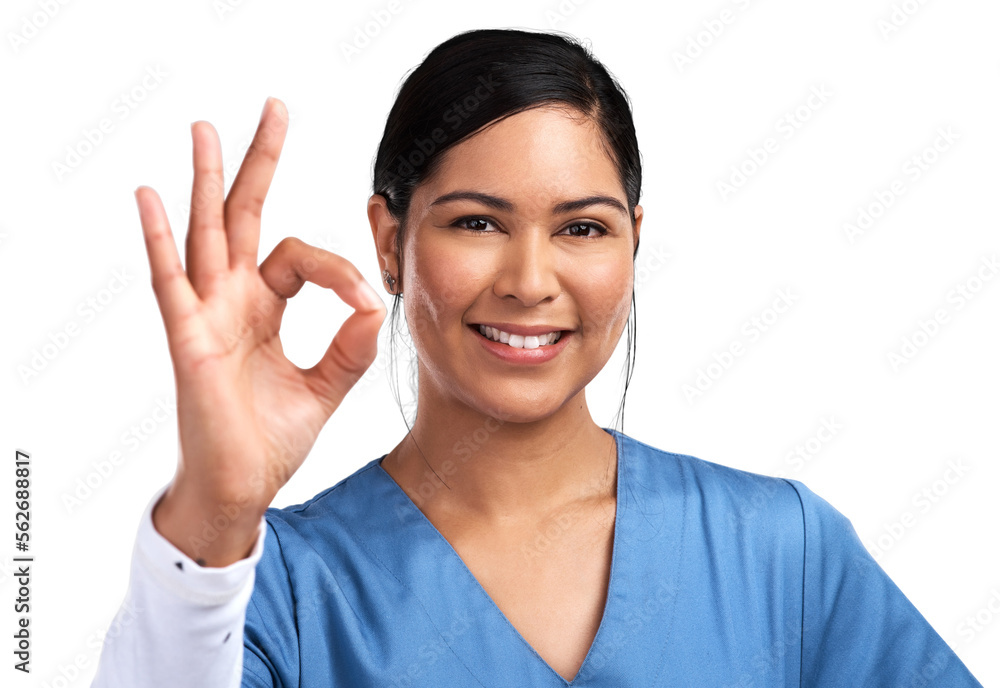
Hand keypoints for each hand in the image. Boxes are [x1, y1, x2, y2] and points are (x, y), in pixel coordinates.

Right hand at [135, 97, 385, 565]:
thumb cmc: (272, 439)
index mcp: (262, 309)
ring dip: (207, 180)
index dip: (336, 268)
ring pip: (205, 233)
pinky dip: (159, 239)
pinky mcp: (188, 340)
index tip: (364, 296)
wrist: (242, 489)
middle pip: (243, 217)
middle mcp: (231, 302)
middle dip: (258, 163)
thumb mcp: (326, 387)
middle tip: (274, 110)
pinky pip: (171, 282)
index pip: (297, 257)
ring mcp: (205, 316)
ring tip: (205, 128)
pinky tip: (151, 196)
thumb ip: (349, 347)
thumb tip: (374, 304)